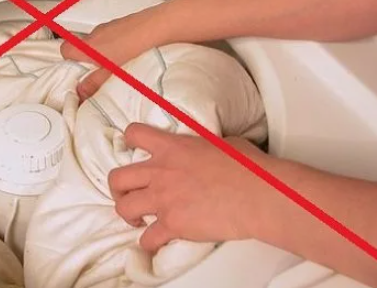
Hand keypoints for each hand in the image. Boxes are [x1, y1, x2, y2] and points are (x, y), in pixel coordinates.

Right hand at [60, 7, 160, 99]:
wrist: (154, 28)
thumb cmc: (132, 46)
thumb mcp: (110, 73)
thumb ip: (93, 84)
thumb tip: (82, 93)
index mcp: (87, 46)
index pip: (65, 51)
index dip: (69, 62)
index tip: (78, 74)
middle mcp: (94, 34)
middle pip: (79, 46)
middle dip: (85, 59)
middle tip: (96, 72)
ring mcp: (107, 27)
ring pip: (95, 41)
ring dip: (100, 52)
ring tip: (114, 65)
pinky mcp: (119, 24)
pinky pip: (109, 35)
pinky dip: (113, 44)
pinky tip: (126, 54)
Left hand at [108, 123, 271, 253]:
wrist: (259, 195)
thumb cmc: (248, 166)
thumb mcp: (221, 142)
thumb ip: (203, 145)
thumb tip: (207, 147)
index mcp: (172, 147)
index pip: (134, 134)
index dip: (129, 140)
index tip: (132, 149)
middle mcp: (161, 172)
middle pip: (117, 178)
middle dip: (118, 188)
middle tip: (128, 193)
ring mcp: (164, 199)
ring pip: (123, 208)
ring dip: (128, 215)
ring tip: (138, 219)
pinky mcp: (173, 225)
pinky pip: (147, 239)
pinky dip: (149, 242)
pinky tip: (157, 242)